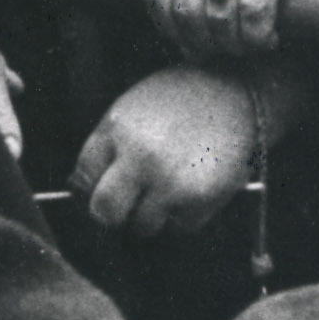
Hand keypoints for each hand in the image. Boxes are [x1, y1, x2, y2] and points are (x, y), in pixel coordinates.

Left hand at [70, 64, 259, 234]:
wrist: (237, 91)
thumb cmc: (182, 97)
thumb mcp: (135, 106)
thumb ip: (109, 144)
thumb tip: (81, 188)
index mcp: (118, 129)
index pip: (84, 177)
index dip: (92, 186)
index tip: (104, 187)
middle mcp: (140, 158)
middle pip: (105, 212)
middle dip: (113, 213)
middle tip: (127, 204)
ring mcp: (170, 182)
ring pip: (143, 226)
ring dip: (152, 214)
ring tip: (169, 186)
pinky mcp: (199, 200)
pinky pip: (178, 228)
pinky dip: (183, 215)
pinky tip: (192, 186)